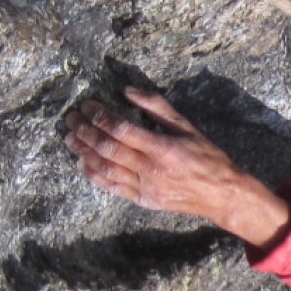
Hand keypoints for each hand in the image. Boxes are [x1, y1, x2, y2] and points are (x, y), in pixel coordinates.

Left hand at [63, 89, 290, 245]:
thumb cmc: (206, 156)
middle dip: (85, 131)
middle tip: (71, 118)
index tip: (87, 105)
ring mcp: (145, 187)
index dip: (99, 116)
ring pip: (105, 168)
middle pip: (107, 148)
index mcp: (162, 147)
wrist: (220, 193)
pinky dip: (94, 175)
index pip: (121, 129)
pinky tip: (82, 163)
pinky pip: (112, 187)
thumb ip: (156, 106)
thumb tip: (127, 90)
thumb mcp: (186, 125)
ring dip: (84, 152)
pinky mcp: (142, 200)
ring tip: (70, 138)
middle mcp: (150, 168)